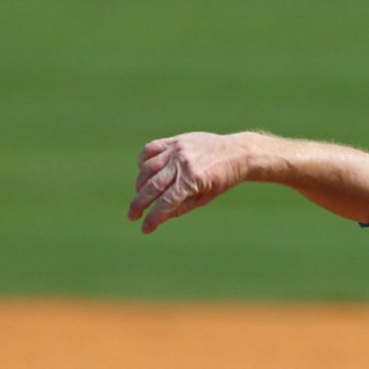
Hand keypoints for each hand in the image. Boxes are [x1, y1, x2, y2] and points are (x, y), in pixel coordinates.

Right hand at [128, 132, 254, 233]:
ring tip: (140, 196)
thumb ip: (182, 207)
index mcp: (193, 180)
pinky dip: (142, 162)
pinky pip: (150, 149)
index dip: (153, 217)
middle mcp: (182, 163)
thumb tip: (159, 217)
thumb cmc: (223, 179)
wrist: (237, 153)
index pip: (166, 203)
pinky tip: (143, 173)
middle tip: (132, 216)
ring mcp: (177, 150)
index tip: (145, 229)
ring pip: (147, 168)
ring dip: (139, 185)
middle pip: (152, 186)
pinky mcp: (175, 140)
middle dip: (139, 204)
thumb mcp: (206, 198)